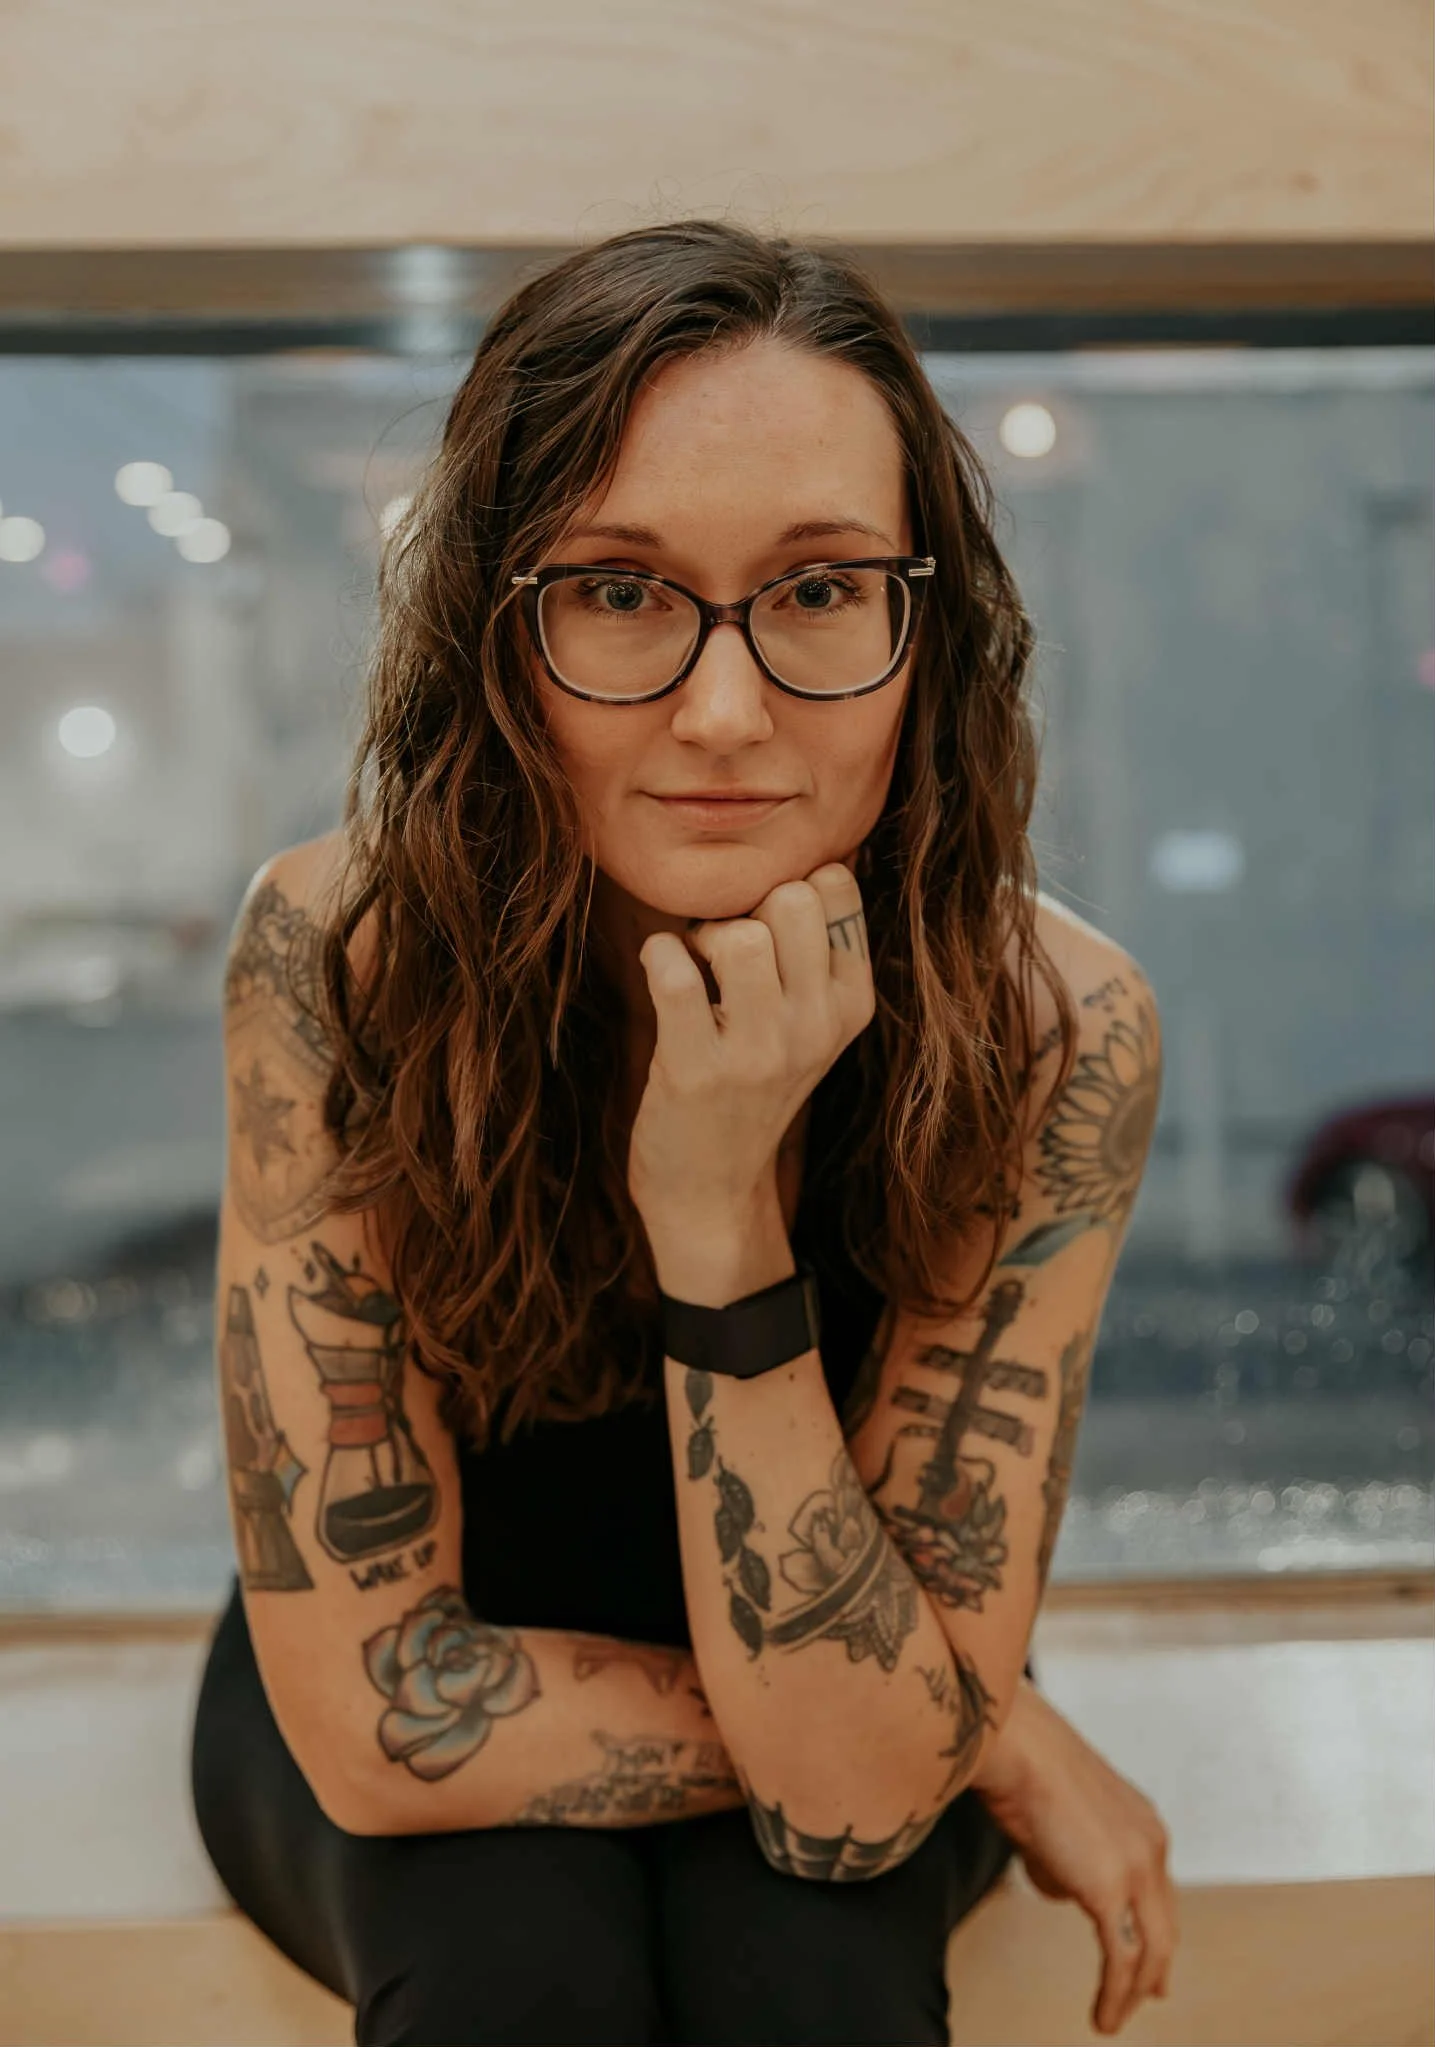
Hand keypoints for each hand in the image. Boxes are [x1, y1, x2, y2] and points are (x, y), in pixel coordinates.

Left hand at [628, 863, 875, 1242]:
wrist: (713, 1187)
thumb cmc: (751, 1083)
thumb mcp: (809, 1023)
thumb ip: (813, 947)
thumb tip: (805, 846)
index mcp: (851, 1003)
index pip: (835, 884)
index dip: (788, 885)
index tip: (767, 925)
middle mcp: (817, 1026)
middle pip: (789, 898)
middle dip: (747, 904)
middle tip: (726, 948)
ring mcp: (759, 1052)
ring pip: (738, 932)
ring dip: (702, 934)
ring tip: (696, 967)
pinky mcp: (696, 1070)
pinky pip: (673, 971)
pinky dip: (657, 955)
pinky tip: (661, 975)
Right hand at [973, 1682, 1177, 2035]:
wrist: (1016, 1744)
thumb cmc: (1022, 1762)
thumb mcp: (1054, 1811)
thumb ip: (1066, 1849)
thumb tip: (1060, 1882)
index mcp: (1143, 1821)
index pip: (1157, 1889)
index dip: (1154, 1925)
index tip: (1151, 1954)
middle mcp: (1152, 1845)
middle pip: (1164, 1923)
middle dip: (1157, 1965)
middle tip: (1151, 1995)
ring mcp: (1137, 1868)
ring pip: (1149, 1949)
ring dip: (1132, 1989)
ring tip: (1113, 2019)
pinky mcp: (1110, 1890)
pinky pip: (1120, 1958)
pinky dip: (1114, 1994)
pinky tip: (1103, 2017)